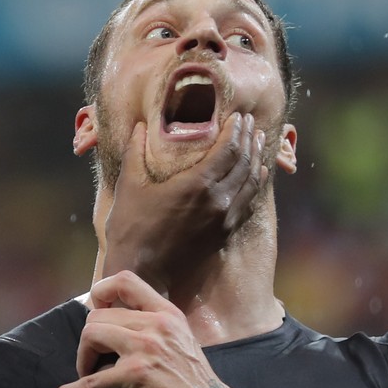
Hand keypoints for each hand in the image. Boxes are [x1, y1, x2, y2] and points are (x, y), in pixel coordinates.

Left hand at [55, 271, 231, 387]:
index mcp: (166, 313)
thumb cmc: (196, 381)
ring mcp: (145, 348)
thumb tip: (123, 323)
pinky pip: (90, 382)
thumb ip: (156, 326)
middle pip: (97, 315)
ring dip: (82, 359)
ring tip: (88, 375)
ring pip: (90, 336)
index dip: (100, 293)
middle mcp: (155, 324)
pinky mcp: (136, 375)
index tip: (95, 313)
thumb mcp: (182, 339)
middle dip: (88, 340)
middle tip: (92, 361)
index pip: (124, 281)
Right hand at [102, 113, 266, 288]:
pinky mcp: (224, 233)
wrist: (143, 271)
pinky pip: (248, 203)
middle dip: (249, 139)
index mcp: (198, 183)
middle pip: (244, 162)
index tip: (238, 116)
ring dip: (257, 159)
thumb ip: (135, 152)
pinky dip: (255, 185)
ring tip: (258, 143)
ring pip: (251, 182)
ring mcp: (224, 218)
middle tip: (250, 123)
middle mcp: (218, 199)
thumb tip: (140, 127)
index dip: (236, 130)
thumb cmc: (131, 229)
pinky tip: (257, 176)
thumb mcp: (129, 186)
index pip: (228, 148)